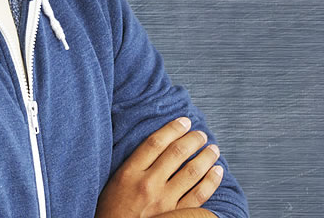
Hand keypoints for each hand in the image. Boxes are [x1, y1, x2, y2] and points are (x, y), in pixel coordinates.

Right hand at [94, 117, 222, 217]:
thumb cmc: (113, 209)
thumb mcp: (116, 181)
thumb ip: (133, 164)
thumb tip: (155, 145)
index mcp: (130, 172)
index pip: (155, 142)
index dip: (172, 129)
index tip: (184, 121)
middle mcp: (148, 184)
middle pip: (176, 154)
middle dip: (192, 140)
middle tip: (201, 134)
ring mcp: (164, 201)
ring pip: (191, 173)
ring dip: (205, 157)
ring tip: (213, 149)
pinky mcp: (177, 216)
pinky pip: (198, 196)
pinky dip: (210, 182)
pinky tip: (217, 172)